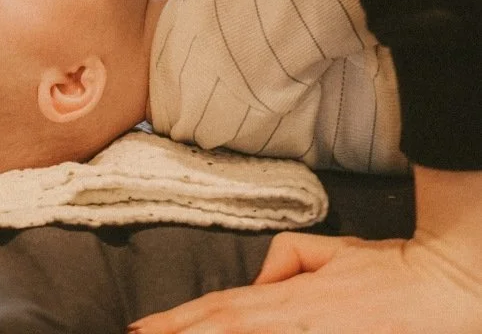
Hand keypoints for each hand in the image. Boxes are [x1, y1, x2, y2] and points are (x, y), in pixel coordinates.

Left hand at [128, 230, 481, 332]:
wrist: (436, 290)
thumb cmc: (384, 270)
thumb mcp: (330, 250)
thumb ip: (286, 259)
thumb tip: (258, 280)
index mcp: (287, 297)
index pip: (220, 308)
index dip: (177, 320)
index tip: (141, 328)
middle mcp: (291, 323)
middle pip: (221, 331)